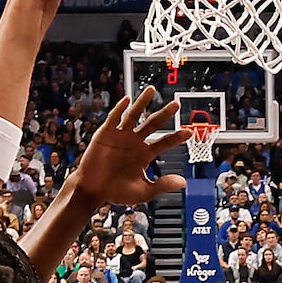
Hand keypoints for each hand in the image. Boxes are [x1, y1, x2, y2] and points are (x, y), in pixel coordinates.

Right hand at [72, 90, 191, 207]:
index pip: (164, 142)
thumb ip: (162, 185)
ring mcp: (121, 135)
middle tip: (176, 104)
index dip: (176, 137)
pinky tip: (127, 100)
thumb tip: (183, 183)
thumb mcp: (143, 191)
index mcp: (145, 154)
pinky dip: (120, 109)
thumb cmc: (115, 192)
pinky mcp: (106, 133)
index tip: (188, 132)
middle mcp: (135, 142)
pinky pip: (114, 118)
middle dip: (165, 114)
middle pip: (153, 123)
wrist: (92, 191)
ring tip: (152, 90)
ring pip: (135, 115)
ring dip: (143, 102)